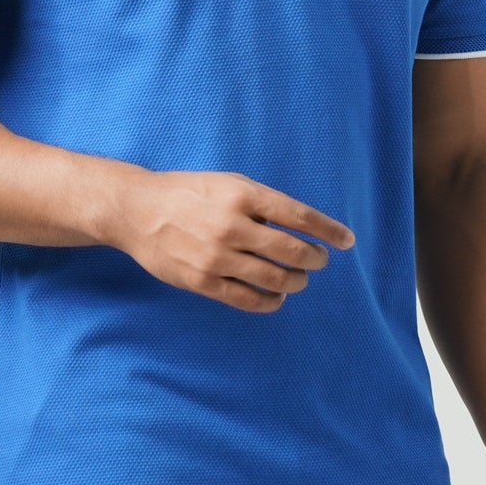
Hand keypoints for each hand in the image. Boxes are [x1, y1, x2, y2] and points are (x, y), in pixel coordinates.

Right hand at [112, 169, 355, 310]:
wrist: (139, 211)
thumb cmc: (190, 193)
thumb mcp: (229, 183)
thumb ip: (263, 202)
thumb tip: (304, 226)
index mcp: (243, 195)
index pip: (300, 216)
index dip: (329, 230)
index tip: (346, 241)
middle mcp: (232, 225)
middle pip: (292, 250)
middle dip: (315, 258)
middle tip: (319, 260)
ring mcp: (217, 256)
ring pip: (275, 278)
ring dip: (296, 281)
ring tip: (299, 279)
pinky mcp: (203, 281)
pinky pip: (248, 299)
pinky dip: (271, 301)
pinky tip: (278, 297)